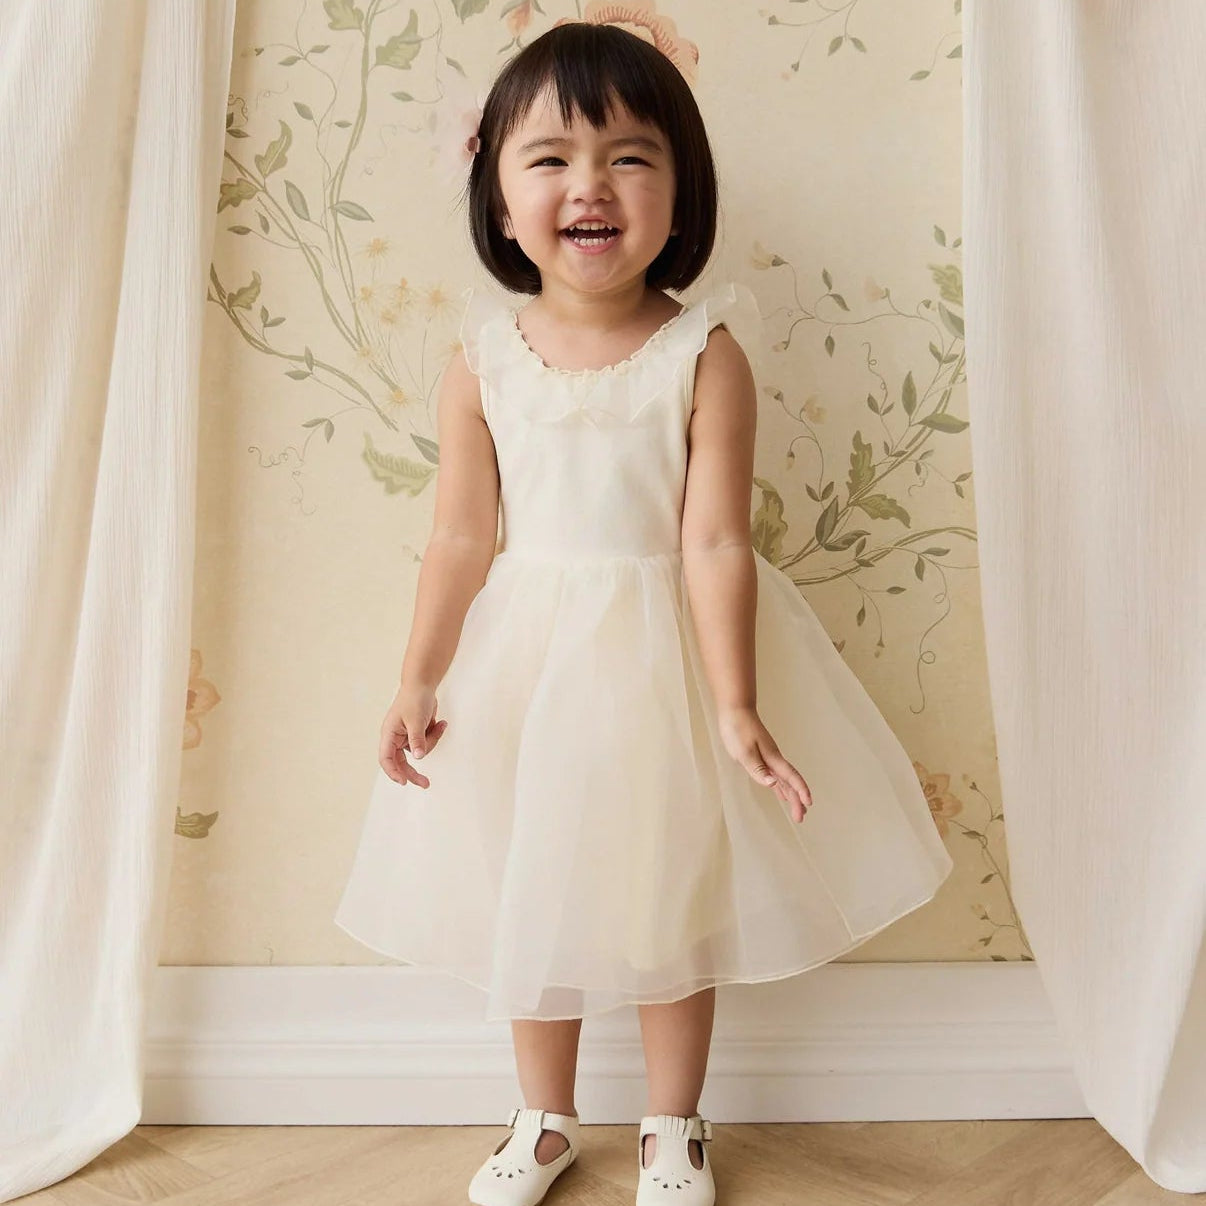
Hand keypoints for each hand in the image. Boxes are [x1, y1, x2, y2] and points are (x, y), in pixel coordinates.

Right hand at [378, 681, 448, 788]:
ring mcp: (406, 736)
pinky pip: (427, 742)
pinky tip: (441, 723)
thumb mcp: (416, 720)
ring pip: (420, 750)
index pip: (386, 759)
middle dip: (414, 772)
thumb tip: (418, 757)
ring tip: (439, 724)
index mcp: (389, 734)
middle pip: (402, 762)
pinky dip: (435, 734)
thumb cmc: (414, 698)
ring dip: (432, 740)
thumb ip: (417, 739)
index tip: (404, 782)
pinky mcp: (417, 733)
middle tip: (426, 784)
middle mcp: (395, 737)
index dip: (393, 772)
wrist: (423, 684)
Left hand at [716, 706, 812, 822]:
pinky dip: (780, 786)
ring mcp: (769, 757)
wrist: (735, 709)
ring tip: (798, 810)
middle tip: (801, 818)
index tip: (808, 804)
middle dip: (797, 800)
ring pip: (784, 780)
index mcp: (772, 758)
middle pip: (790, 782)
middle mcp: (774, 759)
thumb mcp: (744, 752)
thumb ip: (758, 770)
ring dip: (791, 795)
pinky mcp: (762, 756)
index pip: (790, 777)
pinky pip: (775, 775)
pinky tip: (780, 792)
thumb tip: (773, 785)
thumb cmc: (738, 729)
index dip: (800, 791)